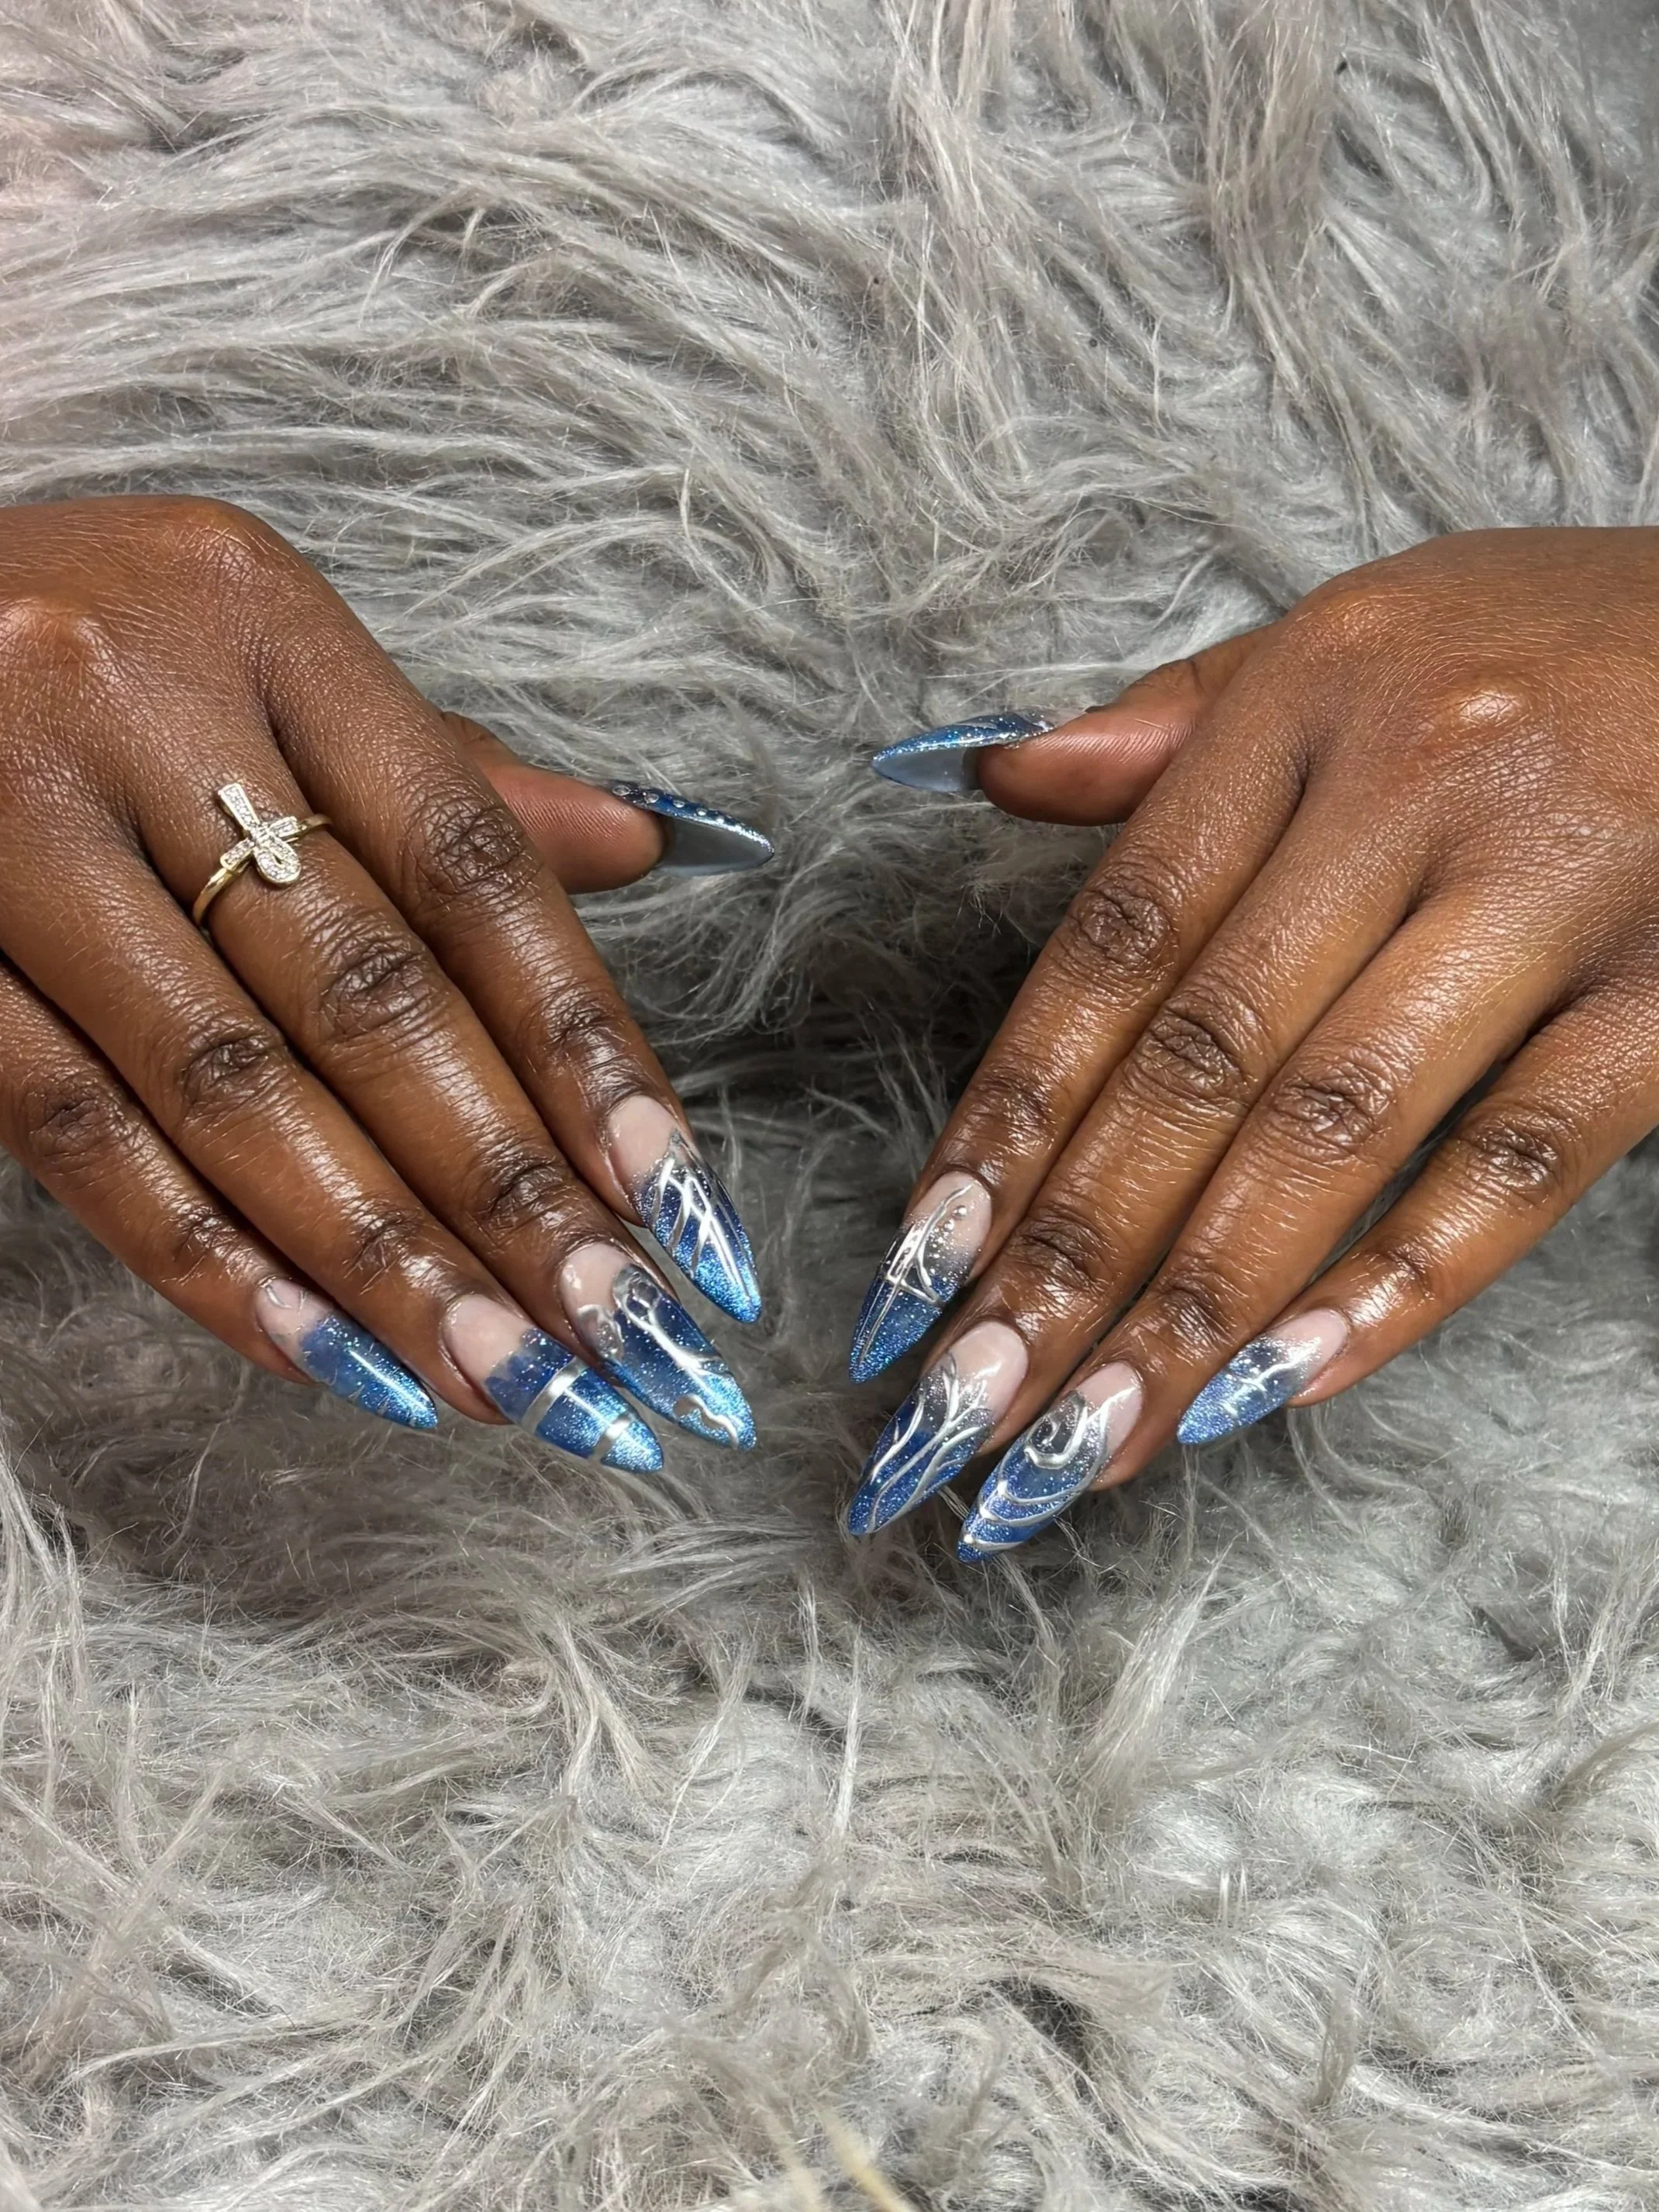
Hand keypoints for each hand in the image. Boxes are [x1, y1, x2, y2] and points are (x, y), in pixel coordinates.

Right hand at [0, 496, 771, 1460]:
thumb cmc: (62, 636)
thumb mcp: (249, 650)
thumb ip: (439, 768)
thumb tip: (639, 845)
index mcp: (260, 619)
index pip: (469, 868)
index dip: (583, 1044)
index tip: (676, 1196)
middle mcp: (133, 706)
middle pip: (370, 994)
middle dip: (511, 1189)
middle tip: (623, 1334)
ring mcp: (4, 826)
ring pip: (231, 1084)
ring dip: (385, 1259)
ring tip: (507, 1379)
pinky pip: (76, 1131)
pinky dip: (207, 1259)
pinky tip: (324, 1355)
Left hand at [846, 527, 1658, 1552]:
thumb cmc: (1567, 638)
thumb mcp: (1358, 627)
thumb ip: (1172, 719)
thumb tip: (992, 776)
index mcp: (1305, 705)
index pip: (1116, 943)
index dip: (1007, 1117)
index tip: (920, 1270)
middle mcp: (1413, 789)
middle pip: (1199, 1060)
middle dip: (1069, 1255)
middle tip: (965, 1412)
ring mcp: (1555, 891)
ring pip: (1336, 1129)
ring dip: (1197, 1306)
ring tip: (1092, 1443)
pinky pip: (1522, 1162)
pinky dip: (1402, 1283)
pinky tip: (1287, 1387)